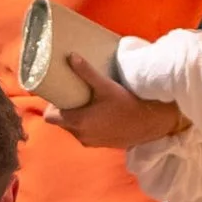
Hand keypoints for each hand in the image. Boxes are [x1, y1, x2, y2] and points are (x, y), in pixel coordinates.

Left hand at [41, 55, 184, 151]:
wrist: (151, 123)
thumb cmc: (128, 104)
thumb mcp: (105, 86)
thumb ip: (86, 72)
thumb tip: (71, 56)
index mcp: (78, 121)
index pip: (50, 117)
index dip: (51, 106)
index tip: (57, 95)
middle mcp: (81, 135)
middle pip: (61, 123)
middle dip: (63, 110)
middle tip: (72, 94)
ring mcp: (91, 142)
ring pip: (73, 130)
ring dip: (75, 118)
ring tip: (84, 103)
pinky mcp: (100, 144)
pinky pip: (86, 135)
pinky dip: (87, 126)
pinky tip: (96, 114)